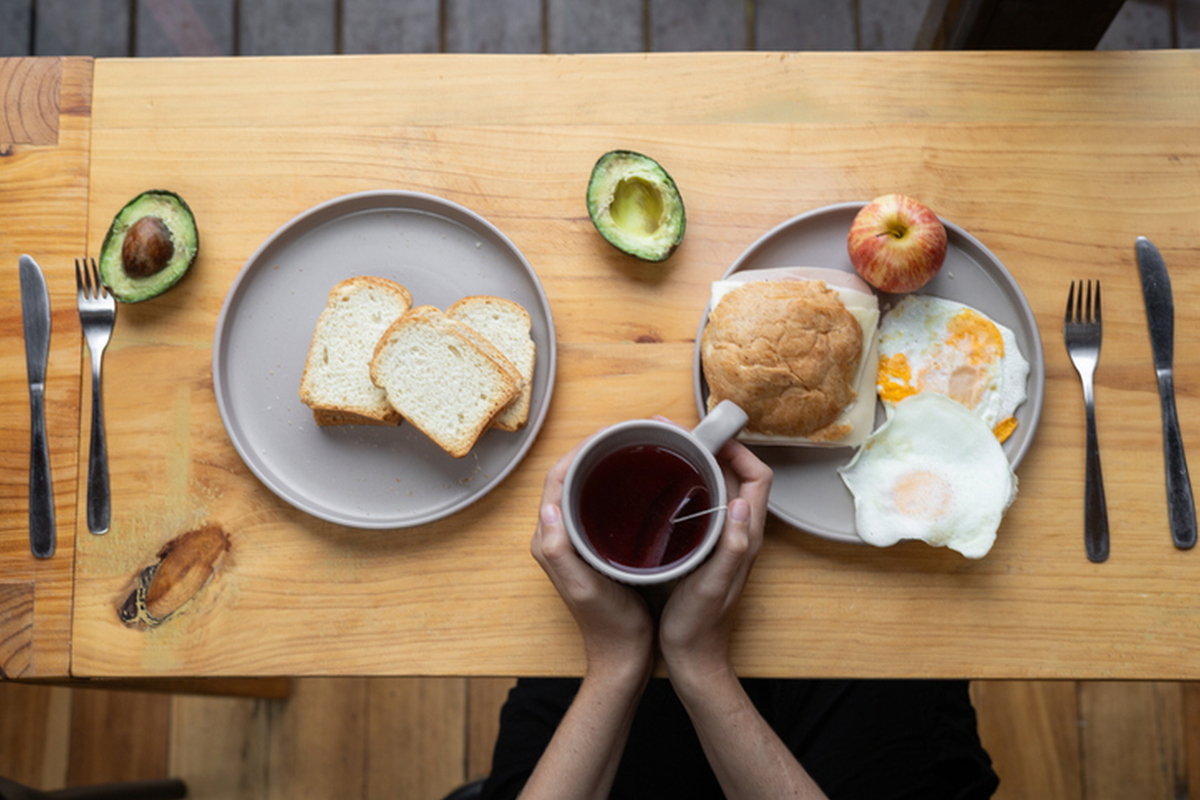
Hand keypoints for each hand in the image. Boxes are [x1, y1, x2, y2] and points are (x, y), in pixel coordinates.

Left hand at [531, 440, 654, 677]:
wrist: (624, 655)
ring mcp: (575, 540)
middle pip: (569, 477)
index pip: (556, 479)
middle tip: (625, 433)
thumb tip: (549, 506)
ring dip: (602, 464)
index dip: (578, 450)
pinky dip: (612, 484)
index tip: (607, 433)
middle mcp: (557, 535)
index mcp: (549, 540)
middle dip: (592, 450)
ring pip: (583, 487)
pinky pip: (597, 503)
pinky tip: (636, 481)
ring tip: (631, 447)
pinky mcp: (593, 545)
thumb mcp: (583, 588)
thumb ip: (560, 551)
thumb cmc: (608, 625)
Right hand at [659, 438, 772, 680]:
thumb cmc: (699, 627)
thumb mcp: (712, 587)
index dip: (740, 449)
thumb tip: (742, 505)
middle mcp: (738, 533)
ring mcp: (721, 539)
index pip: (759, 477)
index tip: (709, 436)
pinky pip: (701, 504)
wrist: (691, 659)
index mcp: (746, 537)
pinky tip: (659, 485)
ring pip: (718, 487)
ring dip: (698, 462)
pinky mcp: (703, 547)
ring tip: (666, 448)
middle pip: (737, 475)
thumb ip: (731, 549)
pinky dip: (685, 485)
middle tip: (675, 433)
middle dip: (712, 446)